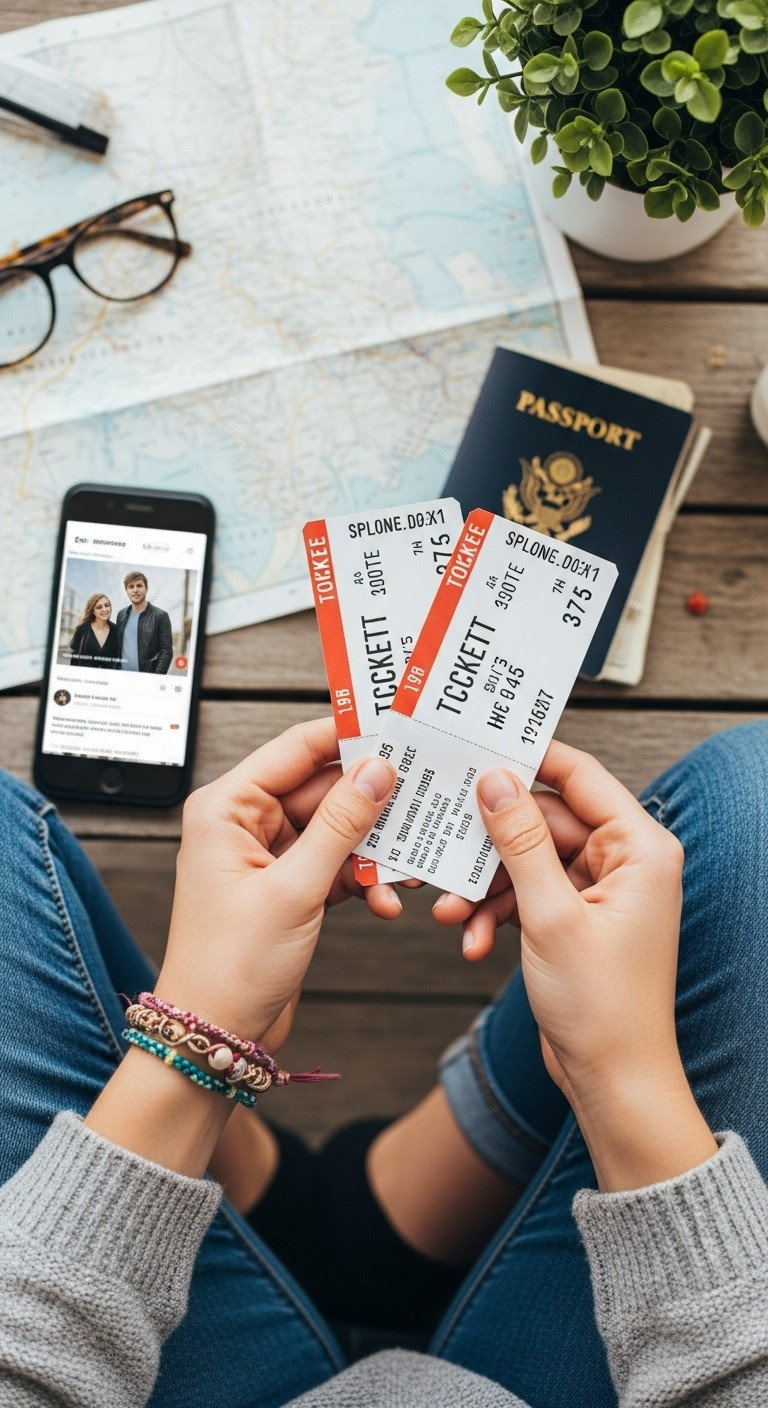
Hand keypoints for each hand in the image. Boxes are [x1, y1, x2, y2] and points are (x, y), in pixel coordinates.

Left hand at [155, 718, 394, 1050]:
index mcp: (226, 808)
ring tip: (410, 862)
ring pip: (335, 829)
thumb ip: (341, 825)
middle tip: (422, 793)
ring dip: (373, 848)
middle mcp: (244, 824)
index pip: (294, 749)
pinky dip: (364, 879)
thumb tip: (376, 770)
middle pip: (321, 789)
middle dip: (371, 799)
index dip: (345, 735)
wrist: (216, 1035)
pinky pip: (336, 865)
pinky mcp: (288, 888)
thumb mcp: (294, 890)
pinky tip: (387, 899)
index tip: (394, 726)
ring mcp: (268, 857)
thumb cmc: (229, 966)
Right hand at [447, 742, 716, 1188]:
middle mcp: (624, 862)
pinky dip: (495, 913)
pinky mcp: (576, 919)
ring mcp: (599, 891)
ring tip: (448, 910)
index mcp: (639, 848)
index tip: (479, 747)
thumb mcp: (550, 915)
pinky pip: (527, 895)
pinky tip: (469, 940)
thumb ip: (520, 841)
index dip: (529, 757)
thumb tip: (496, 781)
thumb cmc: (604, 1007)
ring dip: (485, 886)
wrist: (614, 1082)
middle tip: (441, 838)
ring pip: (527, 861)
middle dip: (490, 842)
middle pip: (544, 820)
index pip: (580, 775)